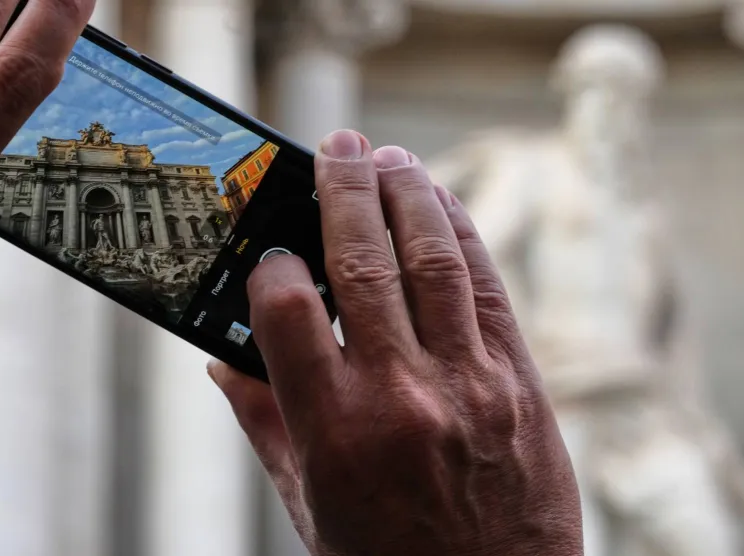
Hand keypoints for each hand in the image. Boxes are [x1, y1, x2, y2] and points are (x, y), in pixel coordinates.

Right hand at [209, 129, 582, 554]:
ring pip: (432, 257)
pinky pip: (485, 289)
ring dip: (408, 192)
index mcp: (334, 430)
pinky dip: (461, 234)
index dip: (272, 263)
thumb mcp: (309, 505)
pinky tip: (440, 203)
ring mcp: (468, 384)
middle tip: (334, 145)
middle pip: (362, 259)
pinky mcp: (519, 383)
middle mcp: (401, 394)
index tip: (272, 250)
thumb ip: (266, 427)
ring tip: (388, 155)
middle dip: (343, 188)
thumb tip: (224, 365)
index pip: (287, 306)